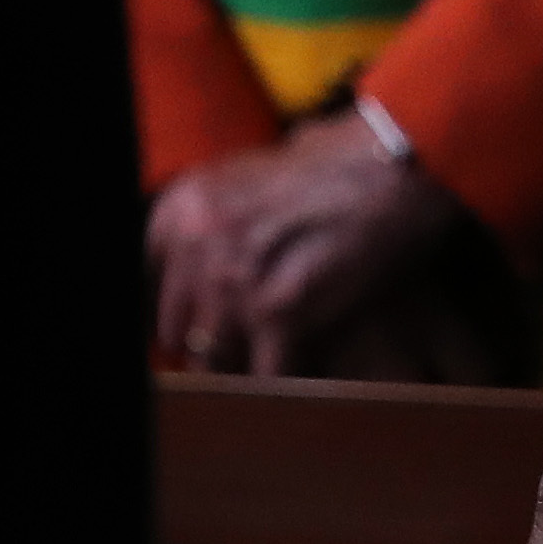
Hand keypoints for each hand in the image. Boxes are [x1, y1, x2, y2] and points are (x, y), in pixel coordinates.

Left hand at [149, 107, 463, 375]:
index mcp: (182, 205)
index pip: (145, 287)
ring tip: (279, 356)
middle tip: (249, 342)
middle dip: (214, 340)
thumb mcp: (252, 174)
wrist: (397, 164)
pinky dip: (286, 379)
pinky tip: (304, 370)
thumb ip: (215, 218)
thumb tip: (199, 259)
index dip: (178, 311)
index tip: (198, 325)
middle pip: (179, 331)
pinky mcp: (279, 310)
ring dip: (247, 363)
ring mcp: (235, 279)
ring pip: (216, 359)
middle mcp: (197, 241)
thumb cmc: (338, 164)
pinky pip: (265, 374)